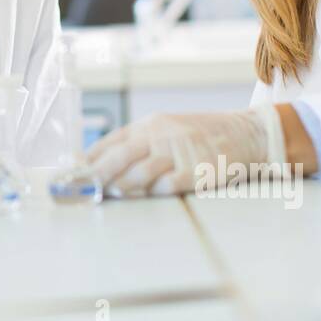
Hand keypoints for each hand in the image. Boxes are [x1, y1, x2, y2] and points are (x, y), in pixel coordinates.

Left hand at [85, 109, 281, 197]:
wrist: (246, 132)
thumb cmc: (202, 135)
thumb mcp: (168, 128)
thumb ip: (139, 143)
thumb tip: (101, 161)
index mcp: (152, 125)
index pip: (113, 141)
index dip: (91, 158)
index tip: (74, 172)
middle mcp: (162, 136)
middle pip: (121, 156)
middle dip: (98, 174)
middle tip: (85, 188)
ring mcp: (180, 153)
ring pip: (141, 172)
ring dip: (123, 186)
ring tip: (113, 194)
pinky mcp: (198, 172)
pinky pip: (169, 185)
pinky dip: (155, 192)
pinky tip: (148, 196)